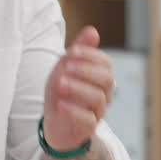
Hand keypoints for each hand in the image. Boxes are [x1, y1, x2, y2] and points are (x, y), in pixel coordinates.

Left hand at [43, 26, 112, 151]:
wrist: (53, 123)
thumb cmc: (62, 92)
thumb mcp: (65, 68)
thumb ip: (79, 50)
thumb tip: (92, 30)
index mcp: (99, 77)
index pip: (105, 63)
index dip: (91, 55)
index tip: (72, 51)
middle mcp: (103, 94)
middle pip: (107, 79)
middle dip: (86, 70)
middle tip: (67, 67)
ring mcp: (97, 112)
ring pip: (98, 98)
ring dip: (77, 88)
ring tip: (60, 83)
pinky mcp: (88, 128)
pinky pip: (89, 120)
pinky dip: (74, 111)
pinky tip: (60, 104)